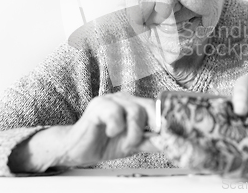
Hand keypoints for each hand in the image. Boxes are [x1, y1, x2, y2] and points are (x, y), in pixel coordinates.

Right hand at [8, 92, 156, 171]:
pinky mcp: (97, 106)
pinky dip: (116, 127)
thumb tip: (170, 142)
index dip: (164, 120)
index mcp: (134, 104)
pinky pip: (115, 113)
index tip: (169, 134)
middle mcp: (124, 99)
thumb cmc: (105, 143)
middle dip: (150, 128)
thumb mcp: (133, 145)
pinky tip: (110, 133)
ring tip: (125, 143)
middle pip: (149, 106)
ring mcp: (110, 100)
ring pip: (135, 111)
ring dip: (133, 133)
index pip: (156, 106)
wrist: (77, 149)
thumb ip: (150, 141)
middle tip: (142, 141)